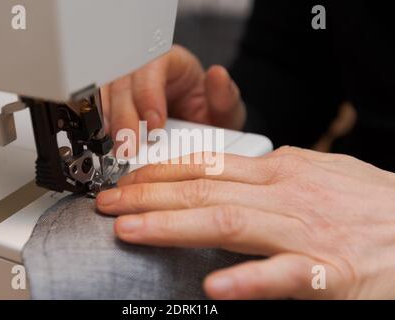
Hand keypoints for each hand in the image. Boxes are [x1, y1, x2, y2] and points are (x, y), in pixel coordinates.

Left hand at [96, 147, 394, 298]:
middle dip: (149, 196)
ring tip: (132, 232)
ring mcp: (304, 230)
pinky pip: (282, 275)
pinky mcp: (328, 270)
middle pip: (204, 188)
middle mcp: (285, 193)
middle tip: (109, 204)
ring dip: (175, 226)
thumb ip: (275, 173)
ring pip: (228, 221)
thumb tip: (240, 171)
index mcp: (280, 170)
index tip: (128, 182)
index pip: (207, 165)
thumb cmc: (370, 202)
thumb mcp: (317, 171)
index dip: (160, 173)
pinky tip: (214, 287)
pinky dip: (247, 280)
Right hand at [101, 45, 245, 152]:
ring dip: (110, 122)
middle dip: (124, 116)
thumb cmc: (211, 113)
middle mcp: (145, 70)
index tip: (155, 123)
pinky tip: (109, 142)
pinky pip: (102, 108)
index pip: (152, 67)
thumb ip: (225, 95)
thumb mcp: (226, 108)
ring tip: (118, 148)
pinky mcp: (117, 103)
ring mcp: (128, 86)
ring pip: (107, 94)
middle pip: (123, 82)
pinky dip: (103, 125)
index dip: (148, 94)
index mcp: (171, 62)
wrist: (203, 128)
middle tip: (129, 146)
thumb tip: (217, 75)